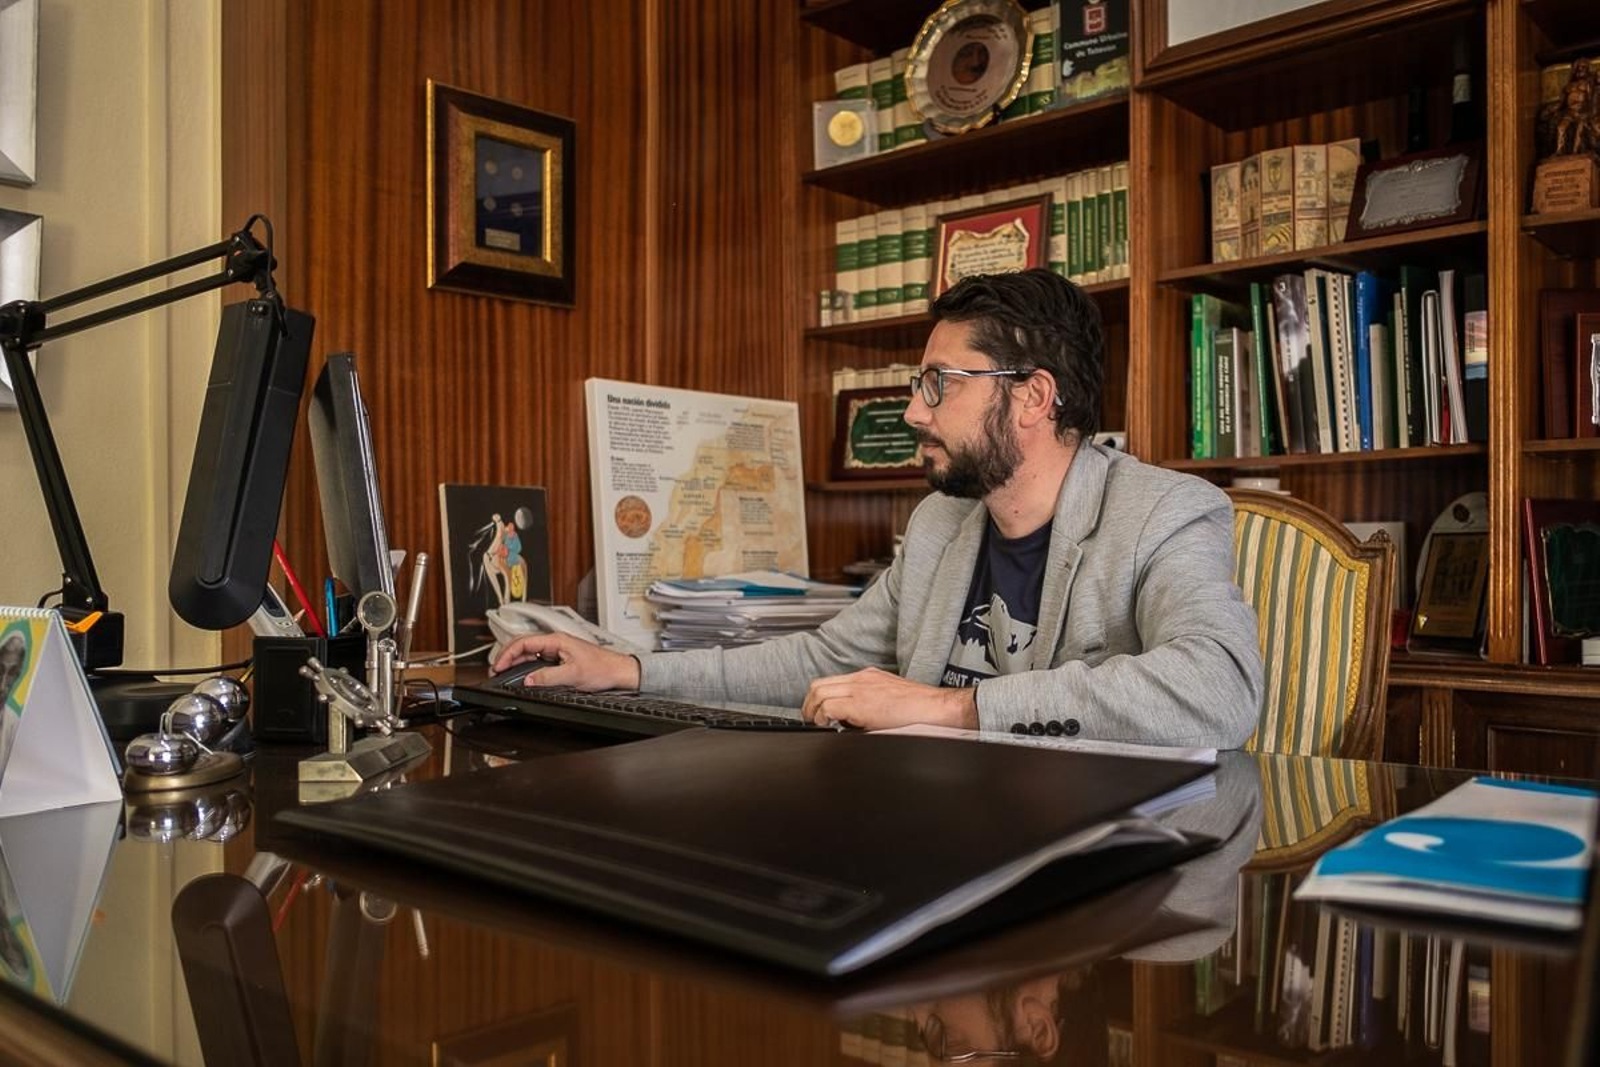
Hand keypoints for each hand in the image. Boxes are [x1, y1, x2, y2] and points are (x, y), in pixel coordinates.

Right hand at [491, 633, 640, 691]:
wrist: (618, 671)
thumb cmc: (602, 668)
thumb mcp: (573, 675)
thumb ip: (548, 677)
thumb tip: (528, 680)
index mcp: (557, 640)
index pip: (524, 642)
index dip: (508, 653)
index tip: (498, 665)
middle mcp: (556, 642)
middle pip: (524, 645)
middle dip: (507, 656)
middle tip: (496, 670)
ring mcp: (558, 650)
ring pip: (530, 653)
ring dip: (516, 661)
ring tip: (504, 672)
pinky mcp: (561, 658)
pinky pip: (538, 660)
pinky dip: (526, 666)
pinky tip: (522, 674)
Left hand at [800, 668, 977, 730]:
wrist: (937, 709)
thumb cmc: (920, 709)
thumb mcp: (889, 700)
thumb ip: (868, 705)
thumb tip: (851, 723)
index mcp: (867, 677)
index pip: (831, 682)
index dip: (817, 698)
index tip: (816, 712)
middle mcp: (861, 679)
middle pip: (819, 684)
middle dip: (808, 704)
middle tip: (810, 720)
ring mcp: (860, 688)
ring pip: (819, 693)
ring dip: (812, 711)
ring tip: (817, 724)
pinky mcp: (862, 704)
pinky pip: (829, 707)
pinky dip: (823, 718)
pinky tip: (828, 727)